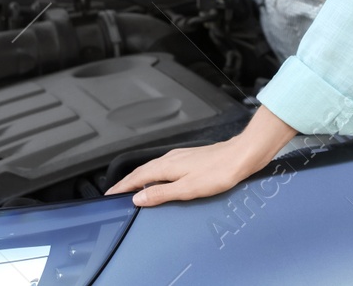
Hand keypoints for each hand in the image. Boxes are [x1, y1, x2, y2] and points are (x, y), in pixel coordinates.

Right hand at [105, 105, 297, 206]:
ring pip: (153, 168)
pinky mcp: (190, 158)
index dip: (123, 186)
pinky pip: (164, 167)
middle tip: (116, 192)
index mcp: (167, 166)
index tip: (110, 194)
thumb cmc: (219, 171)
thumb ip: (161, 193)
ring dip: (140, 178)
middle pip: (143, 171)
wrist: (242, 155)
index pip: (137, 177)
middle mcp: (171, 158)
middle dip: (128, 182)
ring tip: (133, 188)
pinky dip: (154, 174)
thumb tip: (139, 197)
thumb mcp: (187, 189)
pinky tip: (160, 180)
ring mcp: (180, 156)